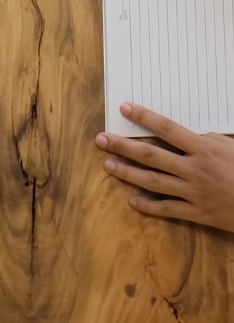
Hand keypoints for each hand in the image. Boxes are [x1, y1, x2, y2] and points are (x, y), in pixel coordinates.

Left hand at [96, 102, 233, 231]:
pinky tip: (132, 201)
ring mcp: (193, 192)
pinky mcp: (197, 213)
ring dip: (128, 173)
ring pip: (153, 182)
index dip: (144, 118)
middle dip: (123, 146)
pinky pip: (168, 209)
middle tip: (101, 139)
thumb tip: (190, 135)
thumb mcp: (230, 146)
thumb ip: (208, 140)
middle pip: (151, 155)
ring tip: (108, 165)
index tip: (125, 109)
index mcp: (203, 148)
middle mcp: (194, 169)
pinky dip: (149, 206)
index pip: (166, 128)